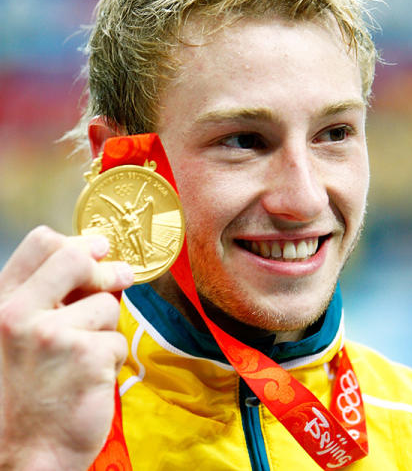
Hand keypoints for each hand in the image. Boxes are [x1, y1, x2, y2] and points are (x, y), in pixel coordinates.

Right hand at [0, 226, 132, 469]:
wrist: (21, 455)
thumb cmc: (20, 398)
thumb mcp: (10, 341)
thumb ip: (41, 301)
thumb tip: (91, 261)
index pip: (40, 244)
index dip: (77, 241)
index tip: (97, 247)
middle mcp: (18, 314)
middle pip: (78, 257)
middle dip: (106, 267)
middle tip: (121, 276)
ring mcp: (53, 333)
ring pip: (106, 305)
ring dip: (105, 329)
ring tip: (81, 360)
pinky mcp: (87, 355)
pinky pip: (116, 339)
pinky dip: (111, 359)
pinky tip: (89, 379)